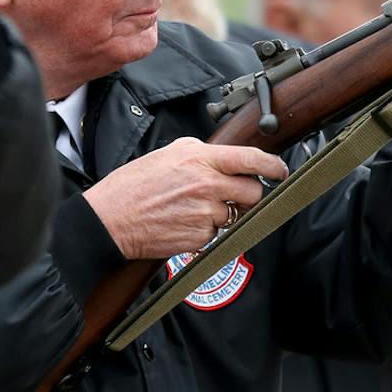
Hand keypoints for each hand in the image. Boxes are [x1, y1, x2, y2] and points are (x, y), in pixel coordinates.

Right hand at [82, 137, 289, 260]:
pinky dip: (206, 231)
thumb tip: (226, 157)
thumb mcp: (168, 153)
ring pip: (235, 216)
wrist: (111, 219)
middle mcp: (207, 185)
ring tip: (193, 209)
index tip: (280, 170)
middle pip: (253, 192)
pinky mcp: (200, 238)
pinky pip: (217, 235)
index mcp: (200, 159)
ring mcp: (205, 214)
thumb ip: (201, 152)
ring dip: (222, 214)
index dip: (272, 165)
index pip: (250, 159)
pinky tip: (184, 223)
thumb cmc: (134, 185)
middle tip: (231, 194)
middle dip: (247, 194)